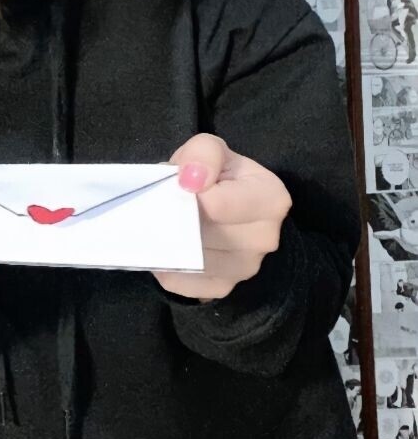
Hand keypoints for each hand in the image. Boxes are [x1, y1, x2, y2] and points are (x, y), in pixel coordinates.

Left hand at [151, 133, 292, 301]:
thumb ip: (203, 153)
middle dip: (176, 216)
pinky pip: (180, 281)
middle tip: (168, 203)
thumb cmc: (219, 176)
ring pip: (188, 258)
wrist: (227, 207)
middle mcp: (265, 239)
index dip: (188, 193)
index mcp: (271, 199)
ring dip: (169, 239)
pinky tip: (168, 245)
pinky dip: (166, 264)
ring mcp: (245, 269)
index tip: (181, 184)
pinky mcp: (222, 287)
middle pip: (200, 233)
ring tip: (169, 221)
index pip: (216, 205)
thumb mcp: (213, 150)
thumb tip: (190, 180)